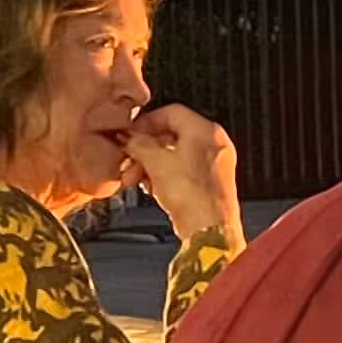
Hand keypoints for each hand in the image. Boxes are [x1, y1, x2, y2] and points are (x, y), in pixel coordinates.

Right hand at [123, 103, 241, 241]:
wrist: (208, 229)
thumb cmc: (192, 195)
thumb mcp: (156, 162)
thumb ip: (139, 144)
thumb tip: (128, 137)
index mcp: (205, 131)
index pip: (171, 113)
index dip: (146, 123)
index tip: (130, 135)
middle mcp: (213, 144)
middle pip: (170, 135)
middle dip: (144, 149)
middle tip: (128, 159)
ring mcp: (213, 164)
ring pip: (173, 155)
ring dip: (149, 165)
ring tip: (134, 179)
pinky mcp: (208, 184)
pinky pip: (181, 172)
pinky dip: (163, 176)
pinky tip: (149, 188)